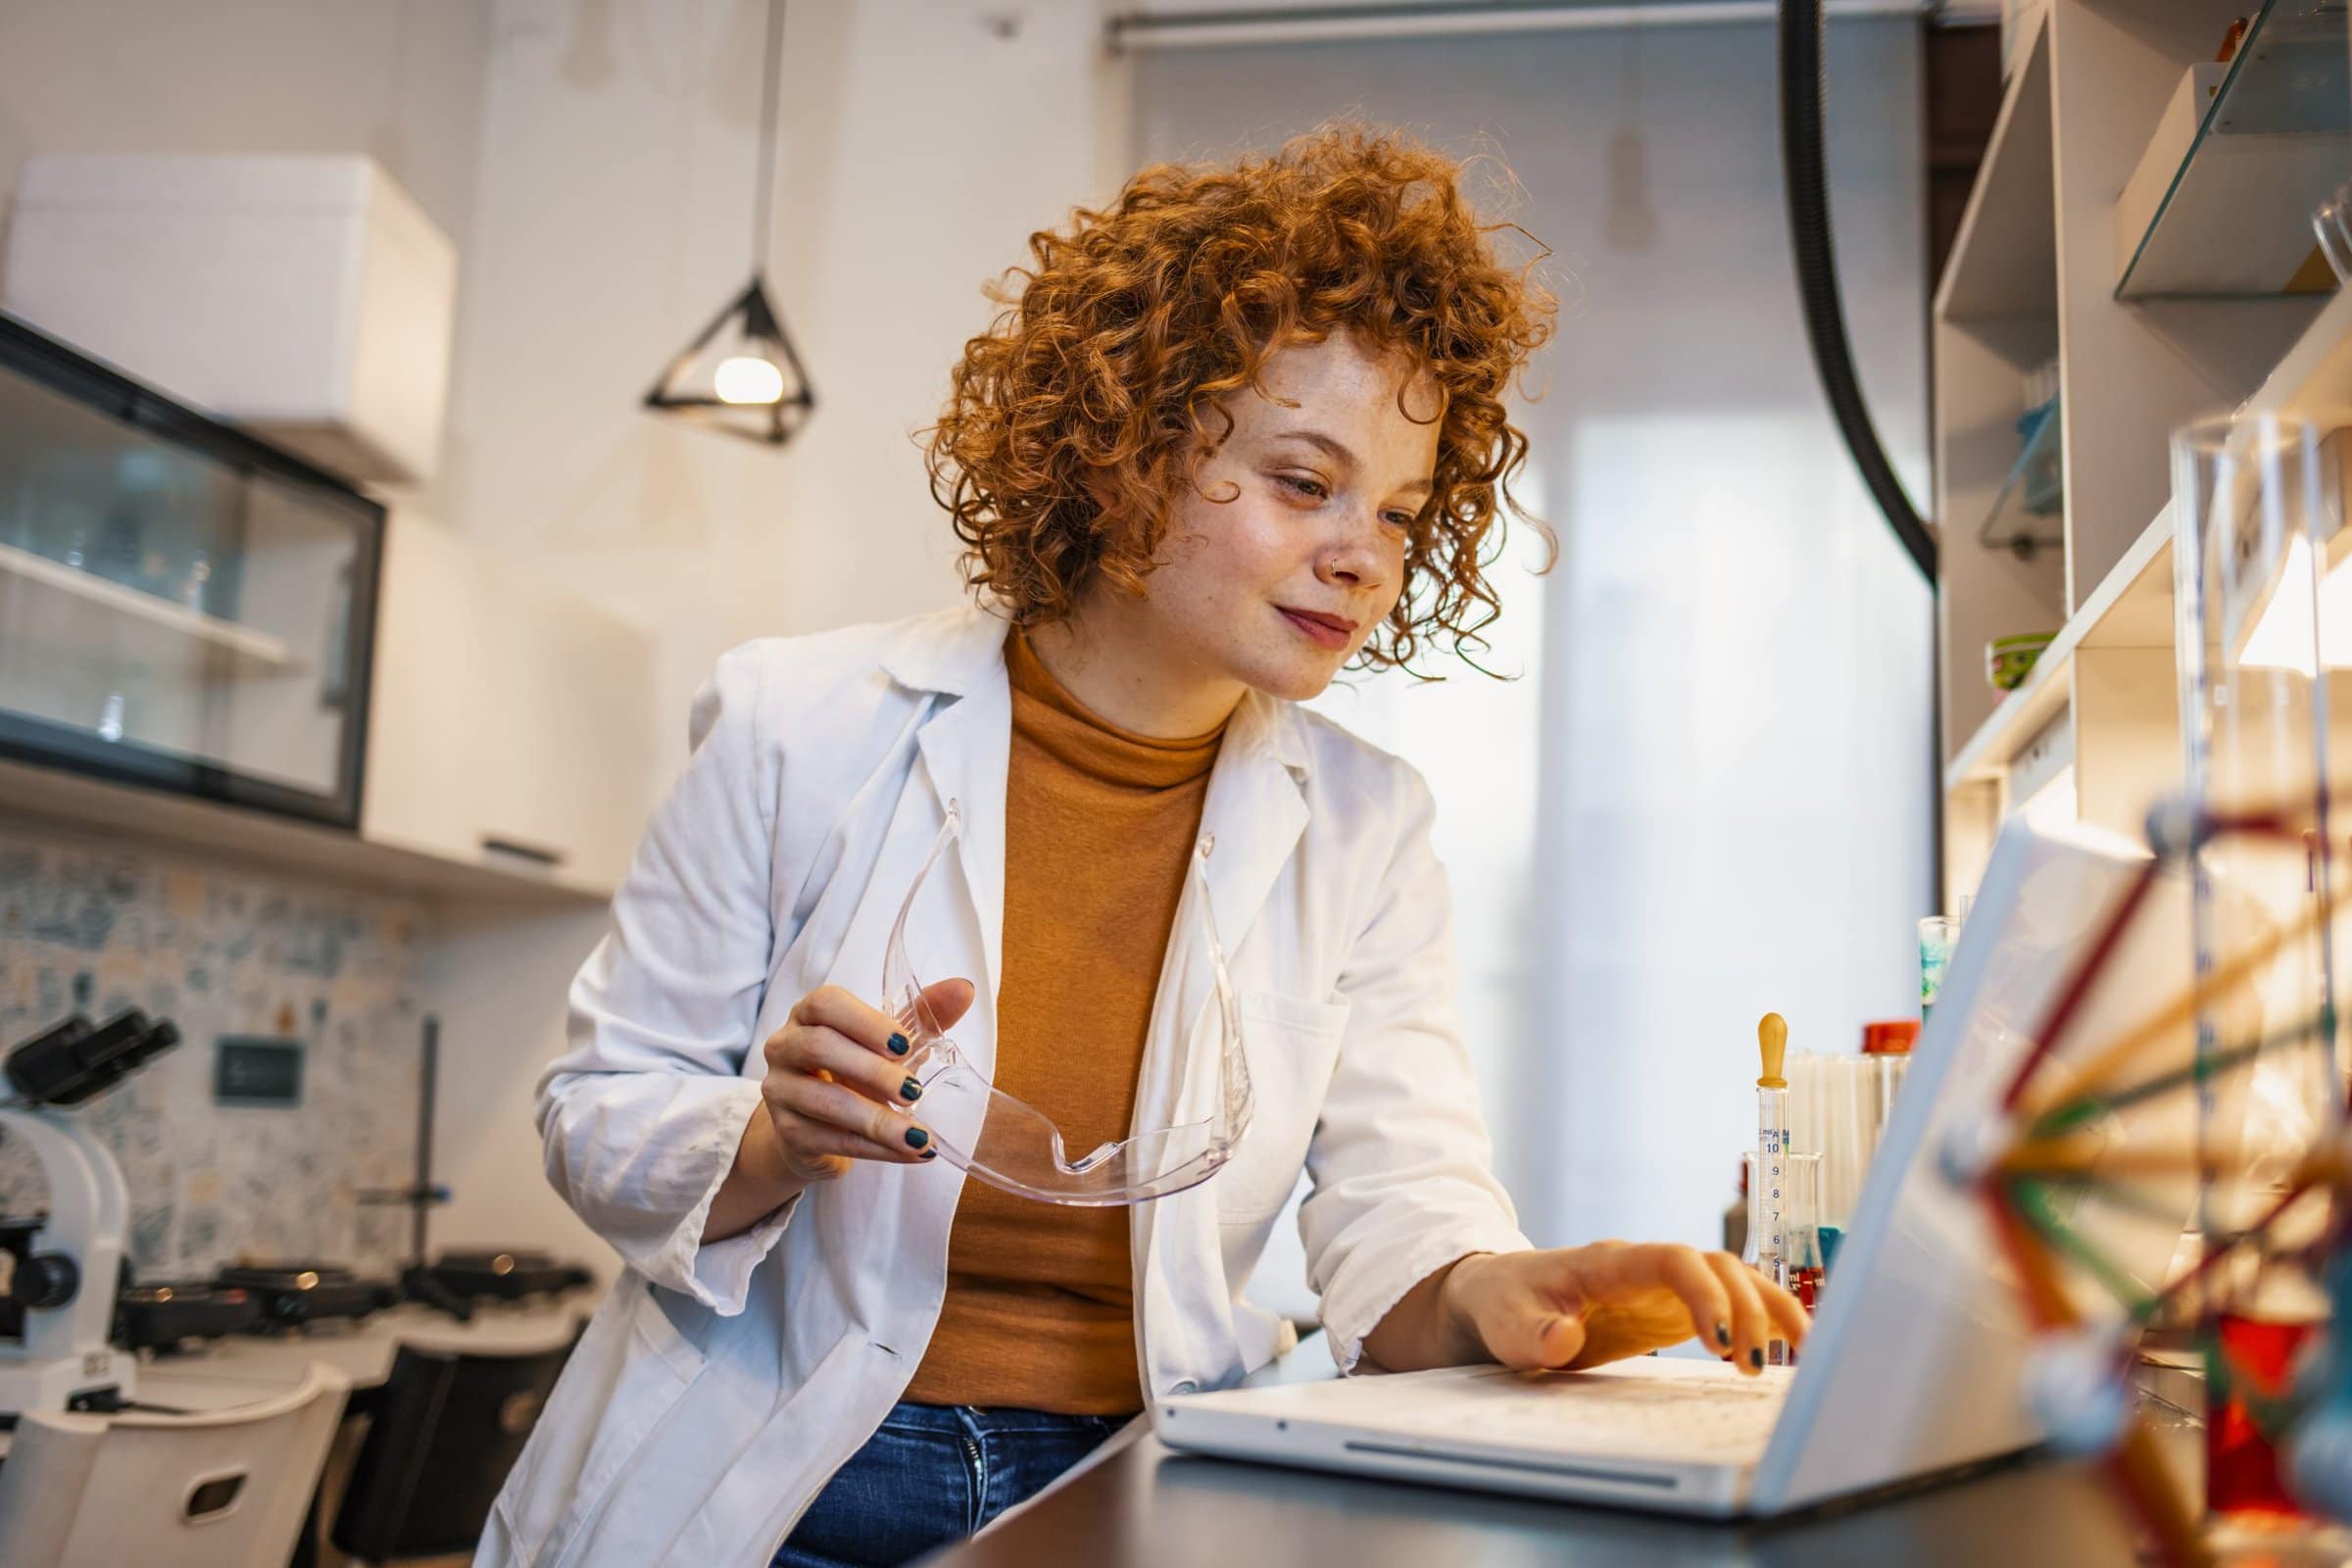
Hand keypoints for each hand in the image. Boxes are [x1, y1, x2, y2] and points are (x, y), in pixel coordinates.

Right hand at [749, 979, 977, 1186]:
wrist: (816, 1130)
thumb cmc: (854, 1074)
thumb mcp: (889, 1045)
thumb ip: (922, 1016)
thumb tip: (964, 989)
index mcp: (809, 1015)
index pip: (825, 1003)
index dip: (865, 1021)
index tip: (904, 1044)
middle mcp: (784, 1047)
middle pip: (820, 1048)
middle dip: (873, 1071)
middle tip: (915, 1092)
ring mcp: (780, 1091)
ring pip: (825, 1101)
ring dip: (878, 1121)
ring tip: (920, 1136)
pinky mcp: (787, 1133)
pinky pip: (831, 1140)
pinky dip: (875, 1149)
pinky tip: (909, 1153)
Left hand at [1439, 1242, 1808, 1376]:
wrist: (1498, 1296)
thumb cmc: (1502, 1304)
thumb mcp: (1505, 1322)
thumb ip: (1533, 1333)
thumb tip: (1563, 1339)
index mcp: (1607, 1263)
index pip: (1672, 1259)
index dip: (1703, 1292)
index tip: (1718, 1339)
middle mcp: (1644, 1266)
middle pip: (1716, 1267)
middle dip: (1746, 1310)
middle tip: (1752, 1366)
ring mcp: (1663, 1286)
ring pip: (1733, 1279)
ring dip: (1768, 1310)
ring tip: (1794, 1357)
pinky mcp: (1672, 1309)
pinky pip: (1729, 1303)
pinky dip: (1763, 1319)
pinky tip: (1790, 1348)